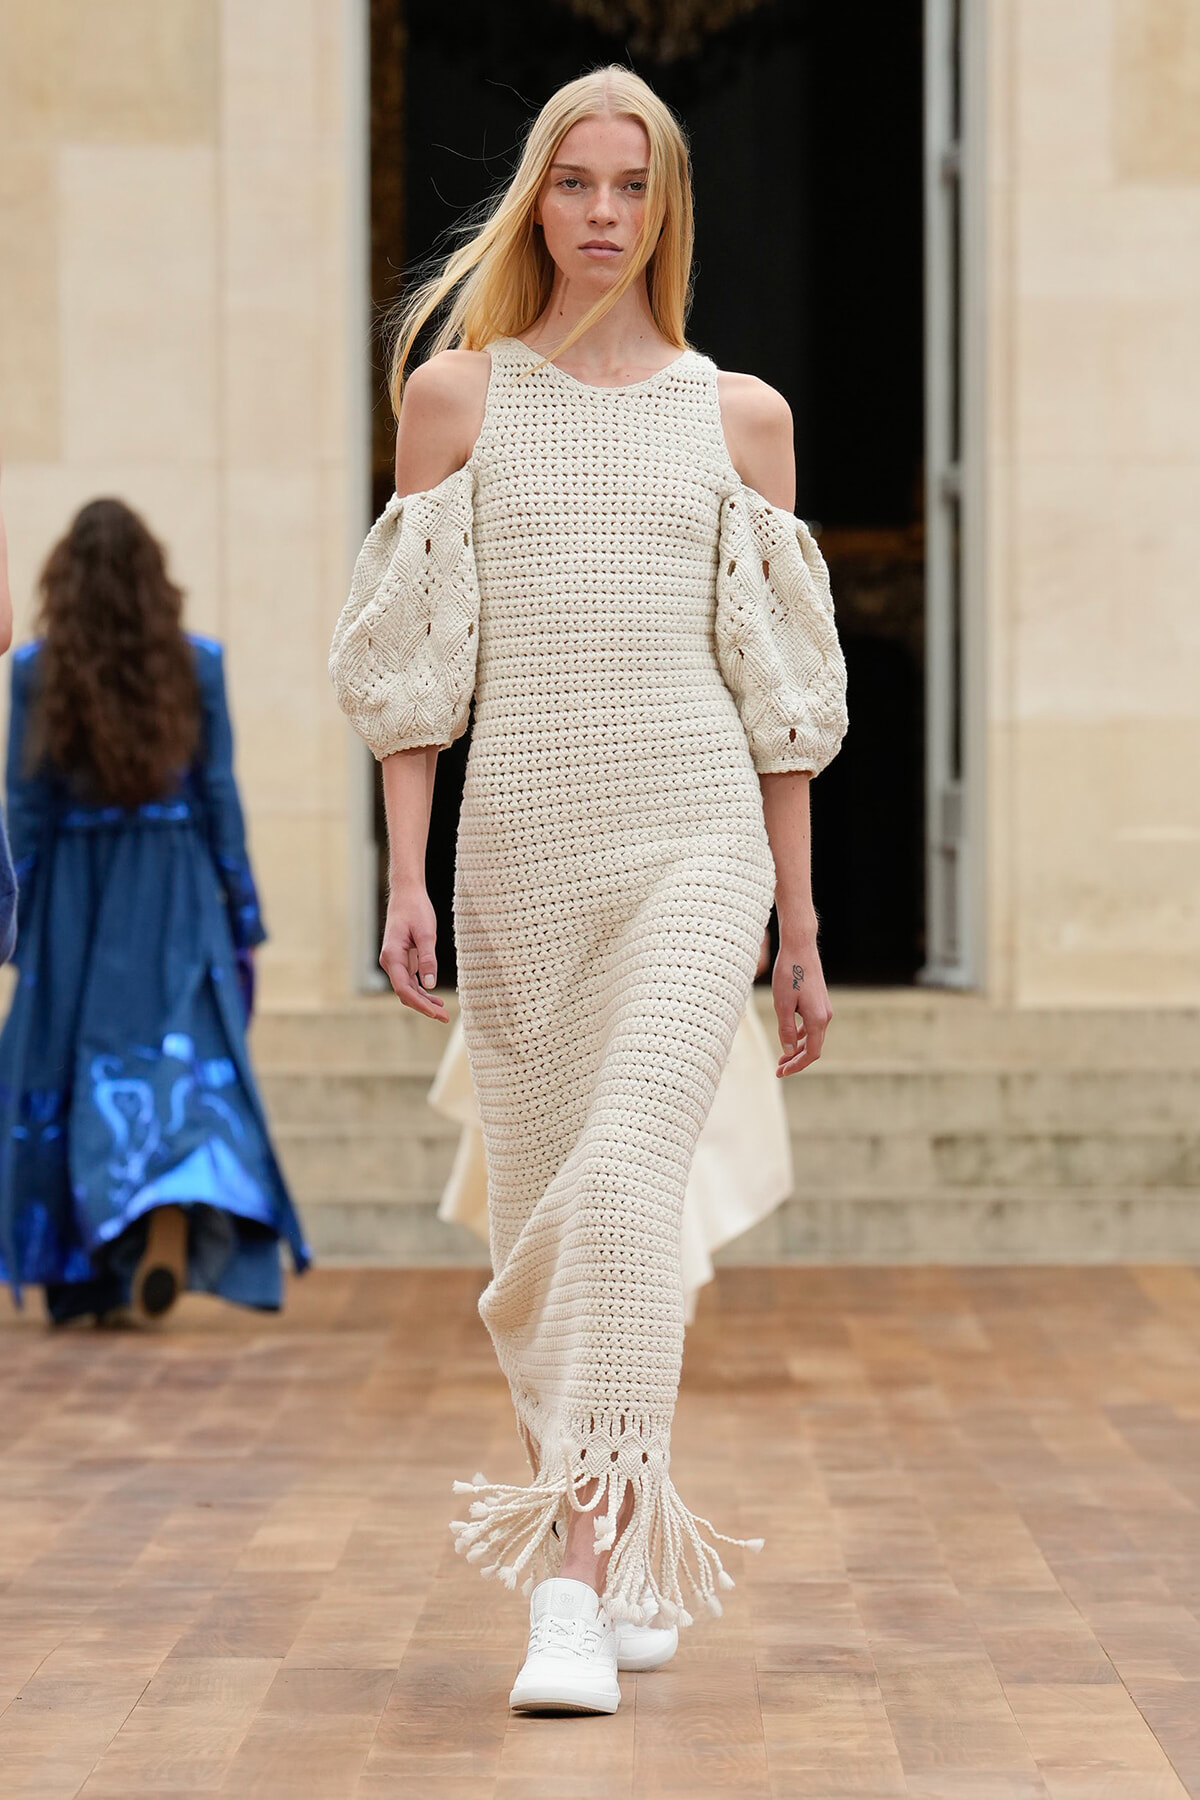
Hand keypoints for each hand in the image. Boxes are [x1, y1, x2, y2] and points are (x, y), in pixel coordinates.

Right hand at [380, 882, 447, 1020]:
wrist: (406, 895)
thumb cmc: (416, 910)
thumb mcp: (426, 934)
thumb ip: (427, 959)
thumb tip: (430, 984)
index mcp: (392, 956)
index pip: (403, 988)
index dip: (420, 1003)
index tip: (435, 1013)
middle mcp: (390, 961)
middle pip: (405, 992)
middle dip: (423, 1007)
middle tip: (444, 1017)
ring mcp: (394, 962)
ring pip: (407, 989)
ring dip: (423, 1001)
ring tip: (442, 1012)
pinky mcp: (401, 960)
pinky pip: (409, 981)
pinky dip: (421, 991)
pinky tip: (434, 998)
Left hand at [772, 938, 831, 1076]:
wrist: (800, 948)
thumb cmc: (788, 973)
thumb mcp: (781, 1004)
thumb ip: (785, 1030)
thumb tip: (788, 1052)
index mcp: (817, 1019)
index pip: (811, 1053)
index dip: (796, 1066)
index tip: (781, 1072)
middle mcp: (824, 1016)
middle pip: (813, 1047)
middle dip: (796, 1061)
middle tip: (778, 1069)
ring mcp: (823, 1009)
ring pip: (812, 1037)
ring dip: (797, 1049)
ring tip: (781, 1058)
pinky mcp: (819, 1002)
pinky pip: (811, 1026)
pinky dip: (800, 1036)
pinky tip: (789, 1038)